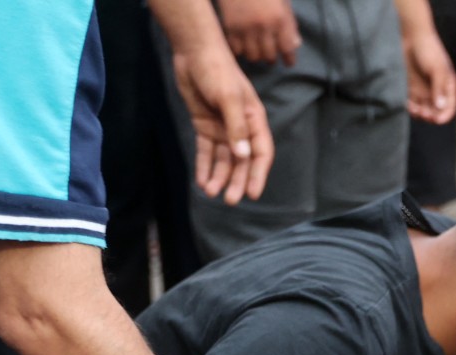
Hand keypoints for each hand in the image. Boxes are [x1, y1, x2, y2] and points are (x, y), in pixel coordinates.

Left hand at [171, 45, 275, 204]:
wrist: (194, 53)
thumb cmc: (217, 71)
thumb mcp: (229, 98)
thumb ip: (236, 127)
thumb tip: (243, 156)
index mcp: (254, 120)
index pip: (261, 153)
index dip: (258, 174)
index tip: (253, 193)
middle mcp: (241, 128)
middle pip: (242, 161)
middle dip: (237, 181)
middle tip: (231, 201)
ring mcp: (222, 128)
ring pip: (224, 159)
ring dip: (219, 177)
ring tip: (211, 193)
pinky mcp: (205, 126)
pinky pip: (206, 151)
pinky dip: (204, 166)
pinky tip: (201, 181)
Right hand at [218, 0, 300, 64]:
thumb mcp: (283, 2)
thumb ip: (290, 24)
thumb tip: (295, 45)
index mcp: (279, 20)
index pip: (287, 49)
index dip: (289, 59)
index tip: (288, 62)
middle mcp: (263, 27)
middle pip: (269, 56)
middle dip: (271, 58)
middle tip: (270, 55)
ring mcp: (245, 28)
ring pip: (253, 56)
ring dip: (256, 55)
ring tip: (256, 50)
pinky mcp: (230, 27)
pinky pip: (236, 50)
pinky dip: (240, 50)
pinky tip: (242, 46)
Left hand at [402, 27, 455, 123]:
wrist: (411, 37)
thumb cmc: (429, 49)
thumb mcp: (437, 68)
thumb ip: (439, 88)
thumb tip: (441, 107)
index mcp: (448, 87)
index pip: (450, 107)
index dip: (444, 116)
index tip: (436, 119)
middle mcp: (437, 91)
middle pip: (436, 112)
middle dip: (430, 116)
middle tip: (423, 112)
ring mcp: (424, 91)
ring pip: (424, 110)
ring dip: (419, 114)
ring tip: (413, 108)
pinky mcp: (412, 89)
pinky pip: (412, 104)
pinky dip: (410, 107)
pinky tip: (407, 104)